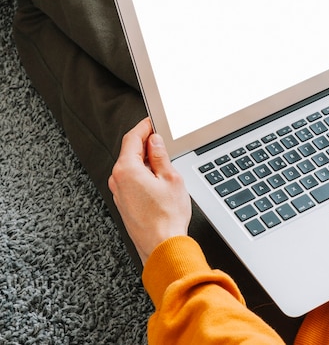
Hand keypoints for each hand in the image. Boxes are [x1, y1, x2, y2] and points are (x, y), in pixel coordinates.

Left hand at [108, 118, 191, 264]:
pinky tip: (157, 176)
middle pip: (130, 151)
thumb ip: (161, 156)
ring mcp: (119, 193)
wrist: (162, 246)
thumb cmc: (167, 217)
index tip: (152, 121)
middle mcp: (118, 180)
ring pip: (130, 166)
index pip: (132, 138)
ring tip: (164, 159)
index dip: (144, 127)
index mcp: (127, 169)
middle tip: (162, 137)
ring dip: (145, 158)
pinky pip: (131, 179)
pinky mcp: (124, 203)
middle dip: (145, 142)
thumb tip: (155, 142)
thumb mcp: (171, 178)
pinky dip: (142, 172)